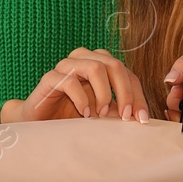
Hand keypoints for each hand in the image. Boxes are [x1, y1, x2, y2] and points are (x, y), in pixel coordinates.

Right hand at [0, 47, 149, 123]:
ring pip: (95, 67)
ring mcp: (66, 66)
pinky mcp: (50, 78)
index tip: (142, 119)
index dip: (137, 95)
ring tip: (101, 114)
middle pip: (114, 64)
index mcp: (99, 63)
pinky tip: (84, 114)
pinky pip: (70, 81)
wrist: (40, 121)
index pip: (126, 73)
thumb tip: (142, 117)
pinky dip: (82, 99)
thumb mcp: (101, 112)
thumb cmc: (72, 115)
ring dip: (104, 93)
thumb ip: (118, 108)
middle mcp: (84, 59)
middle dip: (125, 92)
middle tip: (125, 117)